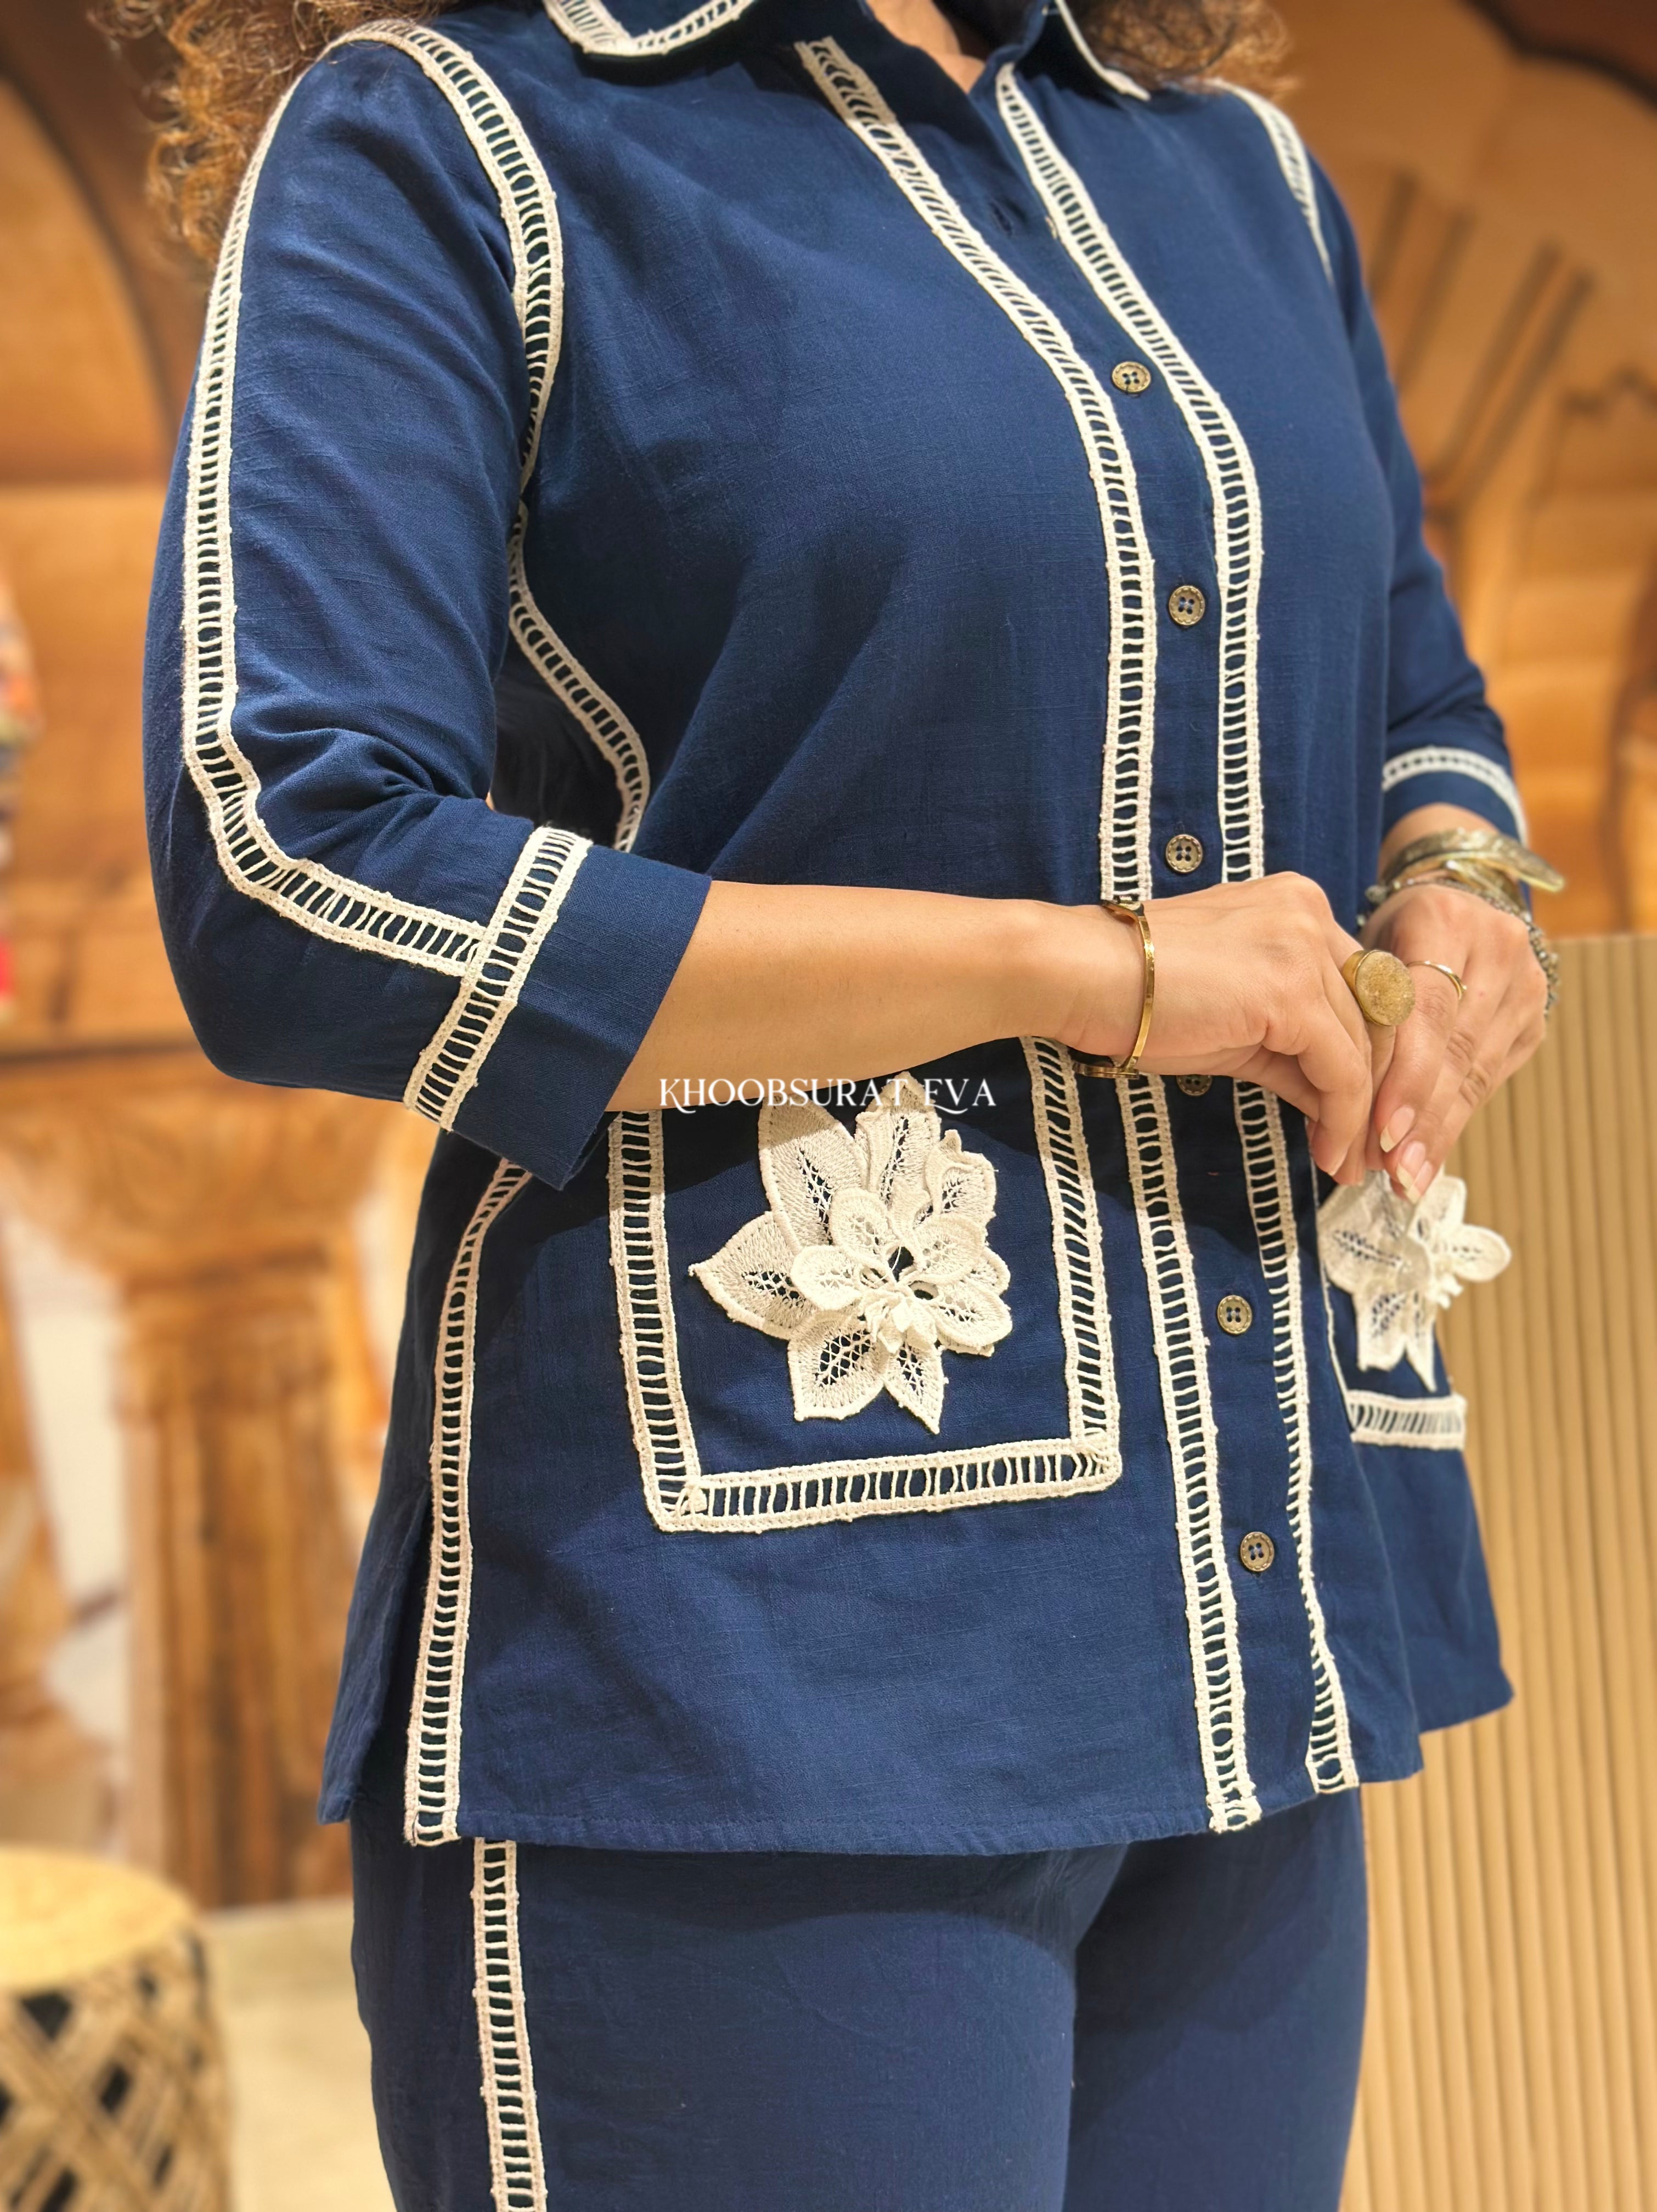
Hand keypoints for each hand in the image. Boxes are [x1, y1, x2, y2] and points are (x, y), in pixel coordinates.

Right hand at [1053, 874, 1385, 1181]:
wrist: (1081, 976)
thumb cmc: (1135, 997)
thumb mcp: (1233, 1019)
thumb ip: (1289, 1045)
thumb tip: (1332, 1100)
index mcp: (1299, 907)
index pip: (1361, 988)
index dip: (1370, 1055)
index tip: (1365, 1112)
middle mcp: (1312, 914)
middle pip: (1375, 1015)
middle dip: (1378, 1089)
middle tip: (1370, 1150)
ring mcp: (1305, 948)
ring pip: (1363, 1047)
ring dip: (1362, 1115)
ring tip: (1350, 1164)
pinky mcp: (1292, 992)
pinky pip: (1340, 1069)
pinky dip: (1342, 1118)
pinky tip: (1330, 1153)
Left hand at [1361, 881, 1546, 1199]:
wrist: (1448, 903)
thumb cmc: (1383, 935)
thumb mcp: (1360, 953)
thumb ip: (1356, 1011)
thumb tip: (1334, 1099)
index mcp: (1442, 917)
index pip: (1427, 1009)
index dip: (1406, 1074)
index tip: (1382, 1129)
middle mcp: (1495, 946)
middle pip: (1455, 1046)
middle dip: (1421, 1115)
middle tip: (1390, 1170)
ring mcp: (1523, 982)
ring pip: (1474, 1069)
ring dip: (1438, 1129)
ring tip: (1406, 1178)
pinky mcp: (1532, 1016)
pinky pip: (1487, 1078)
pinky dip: (1453, 1121)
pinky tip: (1427, 1159)